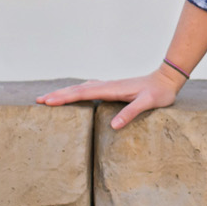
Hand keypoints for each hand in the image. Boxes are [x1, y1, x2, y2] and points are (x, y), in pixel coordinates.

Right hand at [37, 68, 182, 129]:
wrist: (168, 80)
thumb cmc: (159, 93)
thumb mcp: (148, 103)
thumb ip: (131, 113)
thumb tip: (114, 126)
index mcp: (111, 89)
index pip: (83, 93)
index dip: (64, 98)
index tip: (48, 101)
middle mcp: (108, 85)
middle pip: (78, 89)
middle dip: (58, 94)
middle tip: (39, 100)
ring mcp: (110, 86)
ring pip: (82, 88)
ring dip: (65, 92)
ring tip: (49, 97)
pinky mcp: (113, 88)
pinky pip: (90, 89)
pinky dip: (77, 91)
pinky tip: (75, 93)